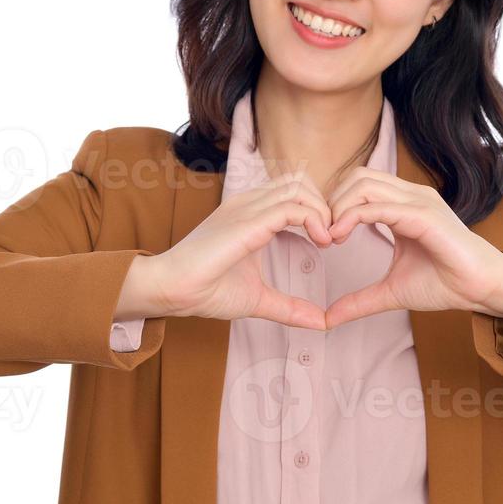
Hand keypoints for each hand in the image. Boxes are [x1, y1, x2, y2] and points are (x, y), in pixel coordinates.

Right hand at [148, 170, 335, 330]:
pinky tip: (319, 242)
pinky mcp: (247, 221)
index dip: (317, 209)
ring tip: (327, 240)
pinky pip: (291, 207)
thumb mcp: (258, 298)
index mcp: (250, 212)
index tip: (327, 241)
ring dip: (322, 211)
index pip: (294, 190)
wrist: (171, 290)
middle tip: (331, 239)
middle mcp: (249, 203)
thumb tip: (319, 322)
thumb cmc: (206, 290)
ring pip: (299, 188)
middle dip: (324, 205)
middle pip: (301, 181)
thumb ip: (289, 307)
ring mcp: (247, 208)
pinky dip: (314, 220)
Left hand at [322, 167, 502, 329]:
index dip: (335, 205)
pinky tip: (341, 236)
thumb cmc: (444, 283)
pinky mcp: (424, 215)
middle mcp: (410, 195)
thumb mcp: (391, 291)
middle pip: (357, 176)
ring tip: (331, 237)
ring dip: (339, 207)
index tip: (325, 236)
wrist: (480, 288)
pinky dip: (353, 217)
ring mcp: (418, 201)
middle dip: (333, 201)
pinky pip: (380, 206)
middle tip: (324, 234)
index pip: (359, 184)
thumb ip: (359, 300)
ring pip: (364, 185)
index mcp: (403, 204)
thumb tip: (328, 319)